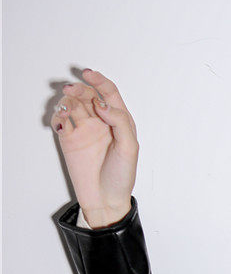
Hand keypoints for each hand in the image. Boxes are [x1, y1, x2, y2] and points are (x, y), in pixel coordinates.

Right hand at [50, 68, 137, 226]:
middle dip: (78, 88)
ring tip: (65, 109)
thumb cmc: (122, 176)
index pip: (108, 92)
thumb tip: (101, 103)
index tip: (87, 74)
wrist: (105, 199)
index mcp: (119, 120)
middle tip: (70, 91)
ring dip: (67, 100)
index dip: (98, 80)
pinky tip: (60, 122)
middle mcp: (101, 122)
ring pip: (72, 103)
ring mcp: (84, 129)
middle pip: (88, 94)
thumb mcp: (130, 148)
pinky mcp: (69, 139)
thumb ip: (120, 121)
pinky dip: (57, 115)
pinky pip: (61, 119)